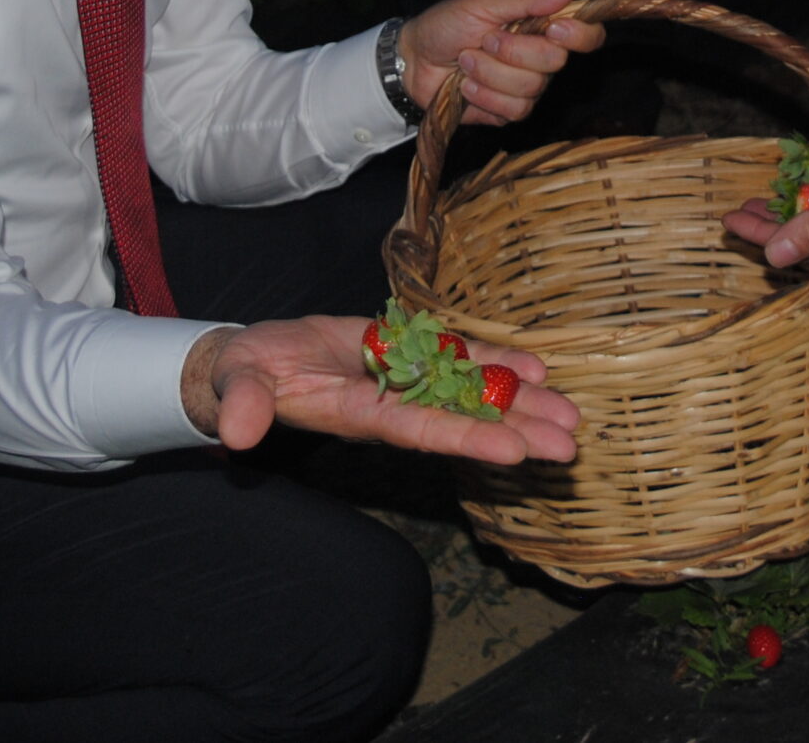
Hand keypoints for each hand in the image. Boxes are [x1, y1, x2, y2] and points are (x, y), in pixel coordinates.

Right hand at [183, 317, 580, 464]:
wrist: (257, 363)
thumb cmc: (247, 377)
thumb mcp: (240, 386)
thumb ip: (245, 407)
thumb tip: (237, 433)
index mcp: (361, 416)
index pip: (422, 432)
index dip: (469, 440)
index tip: (517, 453)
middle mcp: (394, 405)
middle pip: (464, 420)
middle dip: (516, 431)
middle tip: (570, 445)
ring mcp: (407, 380)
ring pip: (473, 393)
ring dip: (522, 402)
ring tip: (572, 414)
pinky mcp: (409, 355)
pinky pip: (460, 360)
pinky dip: (498, 364)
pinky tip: (538, 369)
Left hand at [398, 0, 605, 126]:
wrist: (414, 60)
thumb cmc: (447, 24)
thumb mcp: (484, 2)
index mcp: (541, 26)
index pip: (587, 35)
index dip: (580, 34)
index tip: (555, 27)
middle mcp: (540, 58)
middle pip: (555, 62)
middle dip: (513, 50)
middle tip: (485, 40)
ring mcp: (526, 87)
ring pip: (531, 88)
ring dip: (490, 72)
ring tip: (467, 61)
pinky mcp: (509, 112)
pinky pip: (513, 110)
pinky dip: (484, 95)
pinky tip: (466, 85)